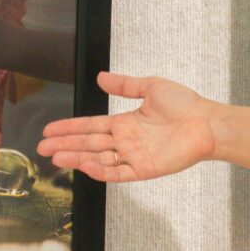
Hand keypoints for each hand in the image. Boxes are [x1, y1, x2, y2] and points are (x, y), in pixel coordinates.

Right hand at [37, 71, 217, 181]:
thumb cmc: (186, 105)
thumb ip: (124, 85)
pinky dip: (100, 170)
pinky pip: (118, 172)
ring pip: (98, 159)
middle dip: (65, 145)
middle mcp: (126, 140)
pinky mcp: (145, 169)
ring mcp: (134, 156)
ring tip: (56, 157)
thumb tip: (101, 77)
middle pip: (89, 143)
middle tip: (42, 147)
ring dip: (77, 158)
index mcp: (125, 122)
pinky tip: (84, 166)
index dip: (69, 128)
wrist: (207, 122)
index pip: (91, 126)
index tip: (50, 130)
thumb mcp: (151, 87)